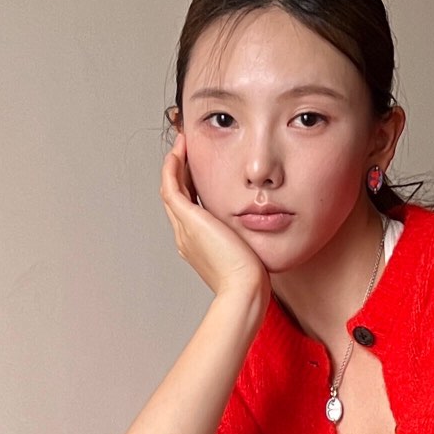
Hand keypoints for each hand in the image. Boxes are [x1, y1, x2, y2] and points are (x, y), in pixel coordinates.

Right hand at [161, 130, 272, 303]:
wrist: (244, 288)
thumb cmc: (251, 279)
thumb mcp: (248, 253)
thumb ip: (247, 240)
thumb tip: (262, 232)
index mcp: (198, 244)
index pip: (190, 209)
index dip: (190, 187)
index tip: (198, 170)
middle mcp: (186, 235)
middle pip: (177, 197)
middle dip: (180, 172)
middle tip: (185, 150)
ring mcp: (185, 228)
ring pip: (171, 189)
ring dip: (175, 165)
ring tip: (182, 145)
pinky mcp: (189, 219)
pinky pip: (172, 186)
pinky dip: (173, 168)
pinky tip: (180, 151)